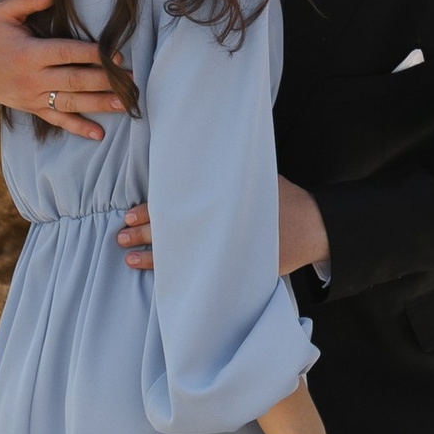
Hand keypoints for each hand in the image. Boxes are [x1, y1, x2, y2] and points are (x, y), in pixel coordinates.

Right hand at [0, 0, 118, 140]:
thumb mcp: (3, 10)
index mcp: (29, 53)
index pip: (67, 53)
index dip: (93, 55)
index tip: (118, 54)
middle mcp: (32, 78)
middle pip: (74, 81)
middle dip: (106, 81)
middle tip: (133, 80)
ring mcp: (32, 97)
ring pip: (71, 103)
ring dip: (100, 105)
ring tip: (126, 104)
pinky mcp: (31, 108)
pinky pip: (57, 120)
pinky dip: (78, 128)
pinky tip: (99, 134)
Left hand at [120, 180, 329, 281]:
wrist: (312, 227)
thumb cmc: (283, 198)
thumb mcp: (253, 175)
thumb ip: (224, 169)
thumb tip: (200, 153)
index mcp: (217, 202)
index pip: (173, 208)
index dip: (148, 213)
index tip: (129, 217)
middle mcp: (215, 229)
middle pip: (169, 234)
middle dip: (142, 236)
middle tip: (121, 237)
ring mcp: (222, 253)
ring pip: (176, 258)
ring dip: (150, 259)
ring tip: (129, 259)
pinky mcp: (231, 271)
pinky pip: (197, 276)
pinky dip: (176, 277)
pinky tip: (160, 280)